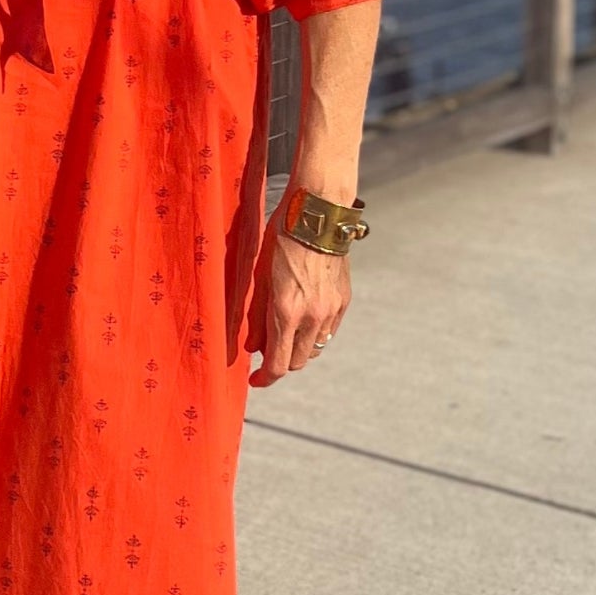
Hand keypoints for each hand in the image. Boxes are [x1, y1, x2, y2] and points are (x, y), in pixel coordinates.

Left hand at [244, 200, 350, 387]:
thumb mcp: (259, 275)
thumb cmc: (281, 238)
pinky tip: (303, 317)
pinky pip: (328, 330)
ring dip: (298, 349)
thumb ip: (255, 315)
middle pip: (298, 362)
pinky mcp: (343, 300)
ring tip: (283, 331)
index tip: (254, 380)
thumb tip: (252, 345)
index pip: (278, 364)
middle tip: (265, 349)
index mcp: (286, 311)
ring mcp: (331, 310)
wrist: (319, 214)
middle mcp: (312, 316)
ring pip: (315, 349)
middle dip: (280, 362)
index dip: (264, 378)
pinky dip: (314, 333)